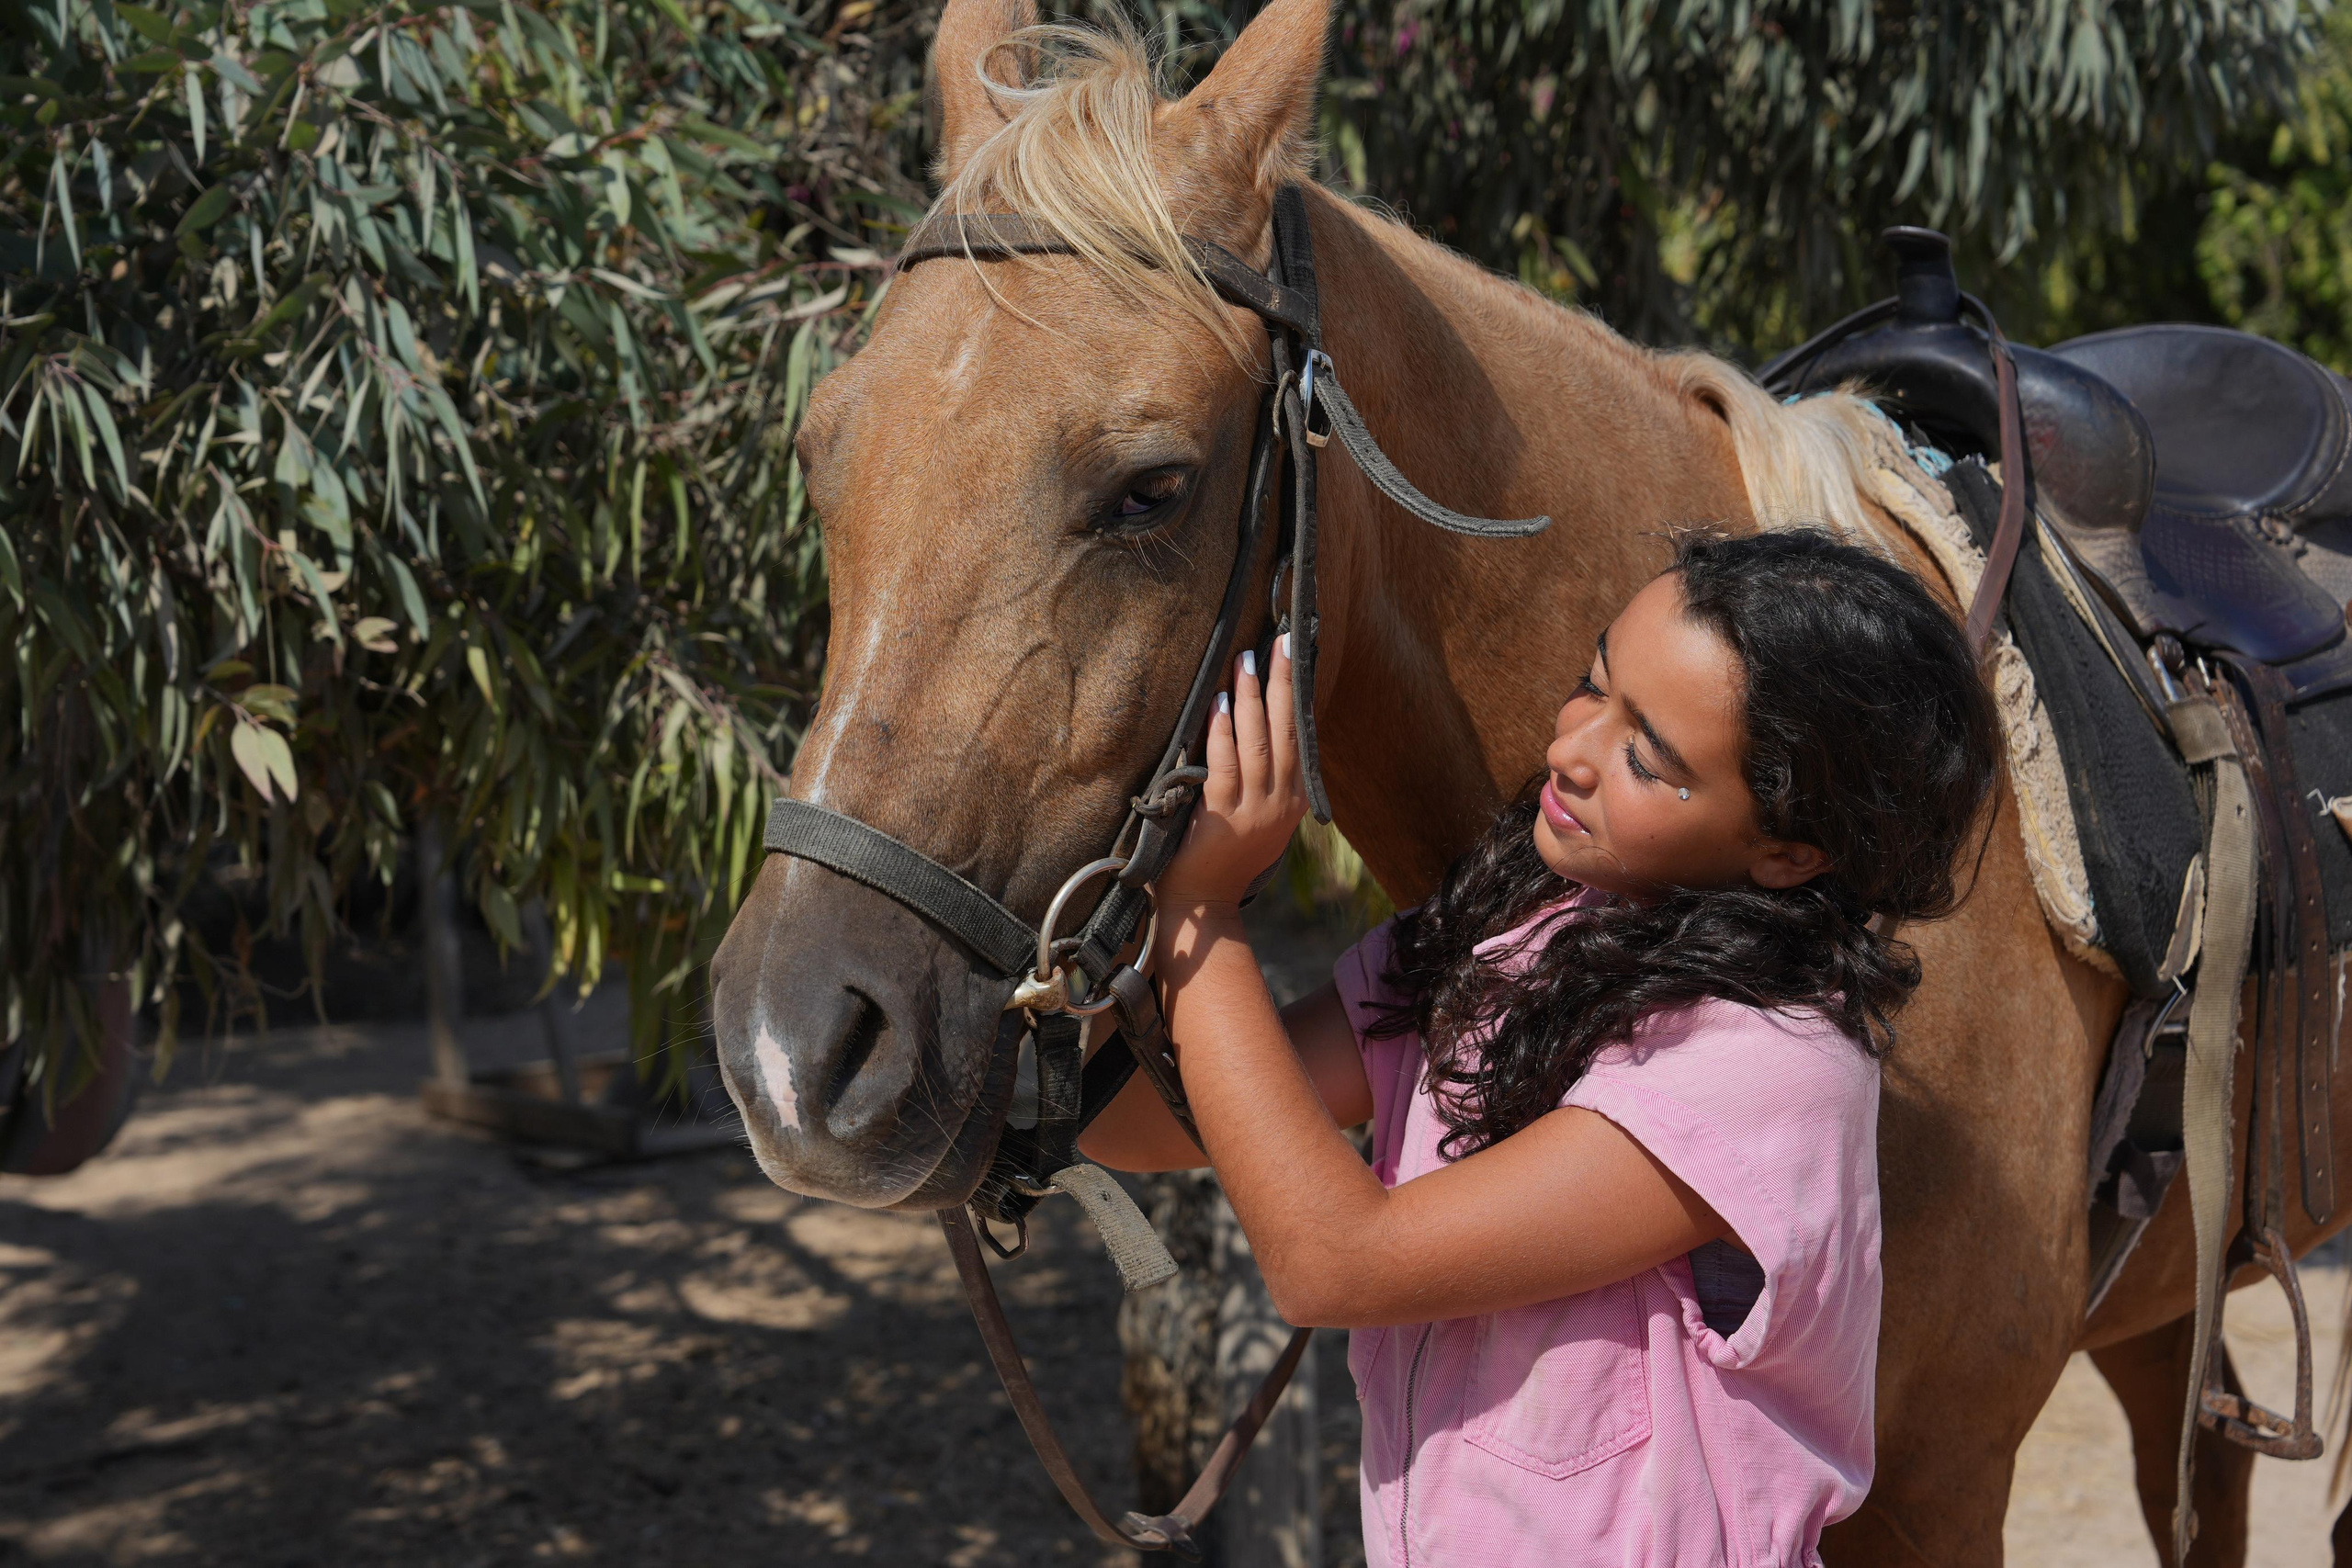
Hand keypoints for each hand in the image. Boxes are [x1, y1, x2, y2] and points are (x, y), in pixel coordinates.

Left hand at [1157, 635, 1309, 906]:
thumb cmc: (1222, 856)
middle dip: (1284, 681)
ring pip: (1258, 743)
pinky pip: (1224, 766)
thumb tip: (1255, 721)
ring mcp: (1255, 811)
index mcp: (1294, 800)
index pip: (1300, 734)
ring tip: (1245, 661)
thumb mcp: (1257, 816)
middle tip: (1281, 639)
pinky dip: (1221, 732)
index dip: (1296, 692)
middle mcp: (1281, 803)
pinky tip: (1216, 704)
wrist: (1203, 906)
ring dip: (1250, 698)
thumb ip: (1262, 778)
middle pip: (1287, 730)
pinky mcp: (1223, 819)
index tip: (1294, 652)